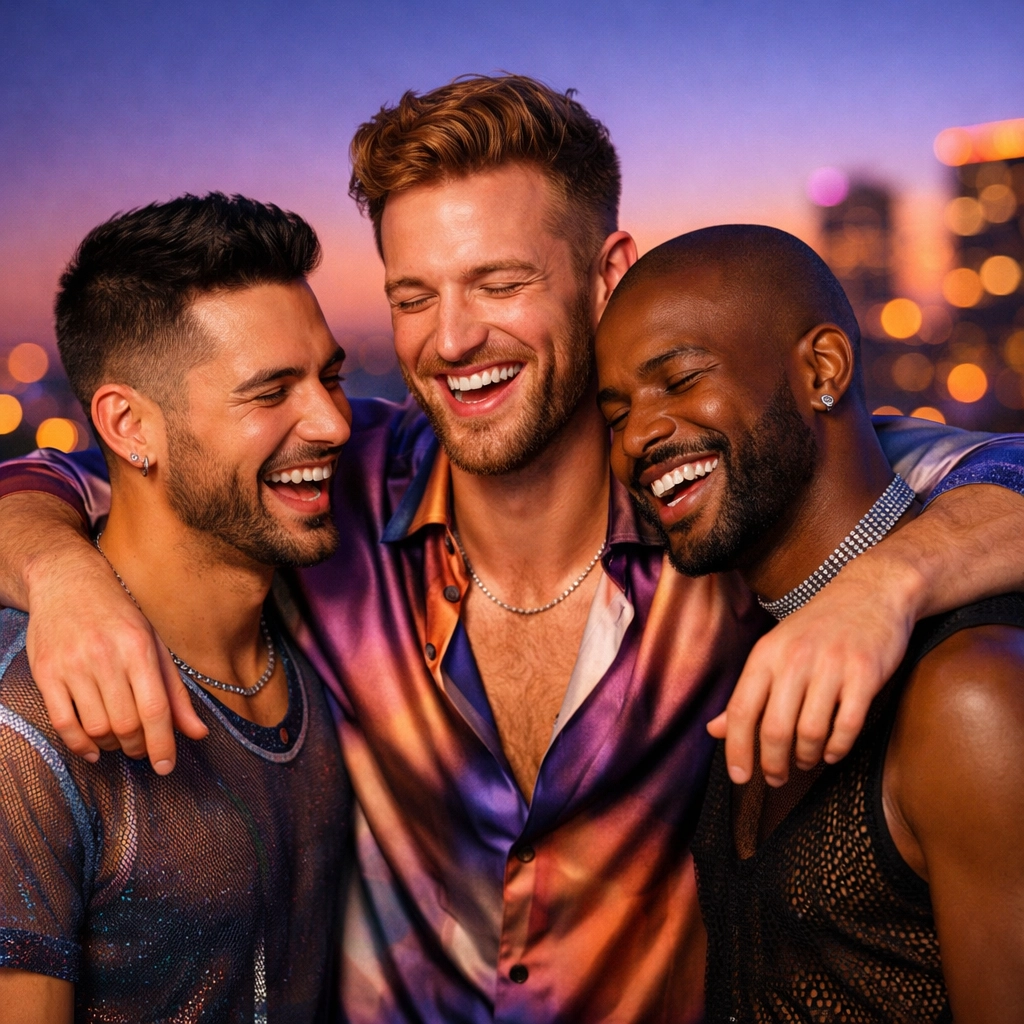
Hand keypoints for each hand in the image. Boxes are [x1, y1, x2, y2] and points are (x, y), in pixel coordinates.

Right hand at [24, 534, 206, 773]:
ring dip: (112, 745)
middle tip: (143, 749)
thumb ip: (175, 691)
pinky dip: (80, 745)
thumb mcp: (155, 644)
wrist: (68, 581)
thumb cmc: (120, 615)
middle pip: (126, 723)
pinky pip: (63, 723)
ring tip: (121, 741)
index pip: (155, 708)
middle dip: (139, 746)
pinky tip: (93, 749)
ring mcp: (72, 665)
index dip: (163, 744)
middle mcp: (105, 656)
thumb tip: (198, 734)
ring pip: (96, 727)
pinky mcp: (45, 673)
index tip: (167, 767)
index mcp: (139, 647)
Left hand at [708, 552, 919, 785]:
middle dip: (772, 763)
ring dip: (806, 756)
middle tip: (776, 778)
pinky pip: (847, 725)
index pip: (742, 711)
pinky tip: (832, 752)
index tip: (740, 777)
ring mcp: (831, 666)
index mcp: (766, 655)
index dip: (737, 749)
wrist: (870, 592)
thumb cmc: (816, 628)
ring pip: (810, 732)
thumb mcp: (774, 652)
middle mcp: (794, 659)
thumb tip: (714, 730)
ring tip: (805, 760)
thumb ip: (747, 693)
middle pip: (775, 729)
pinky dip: (837, 748)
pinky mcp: (865, 673)